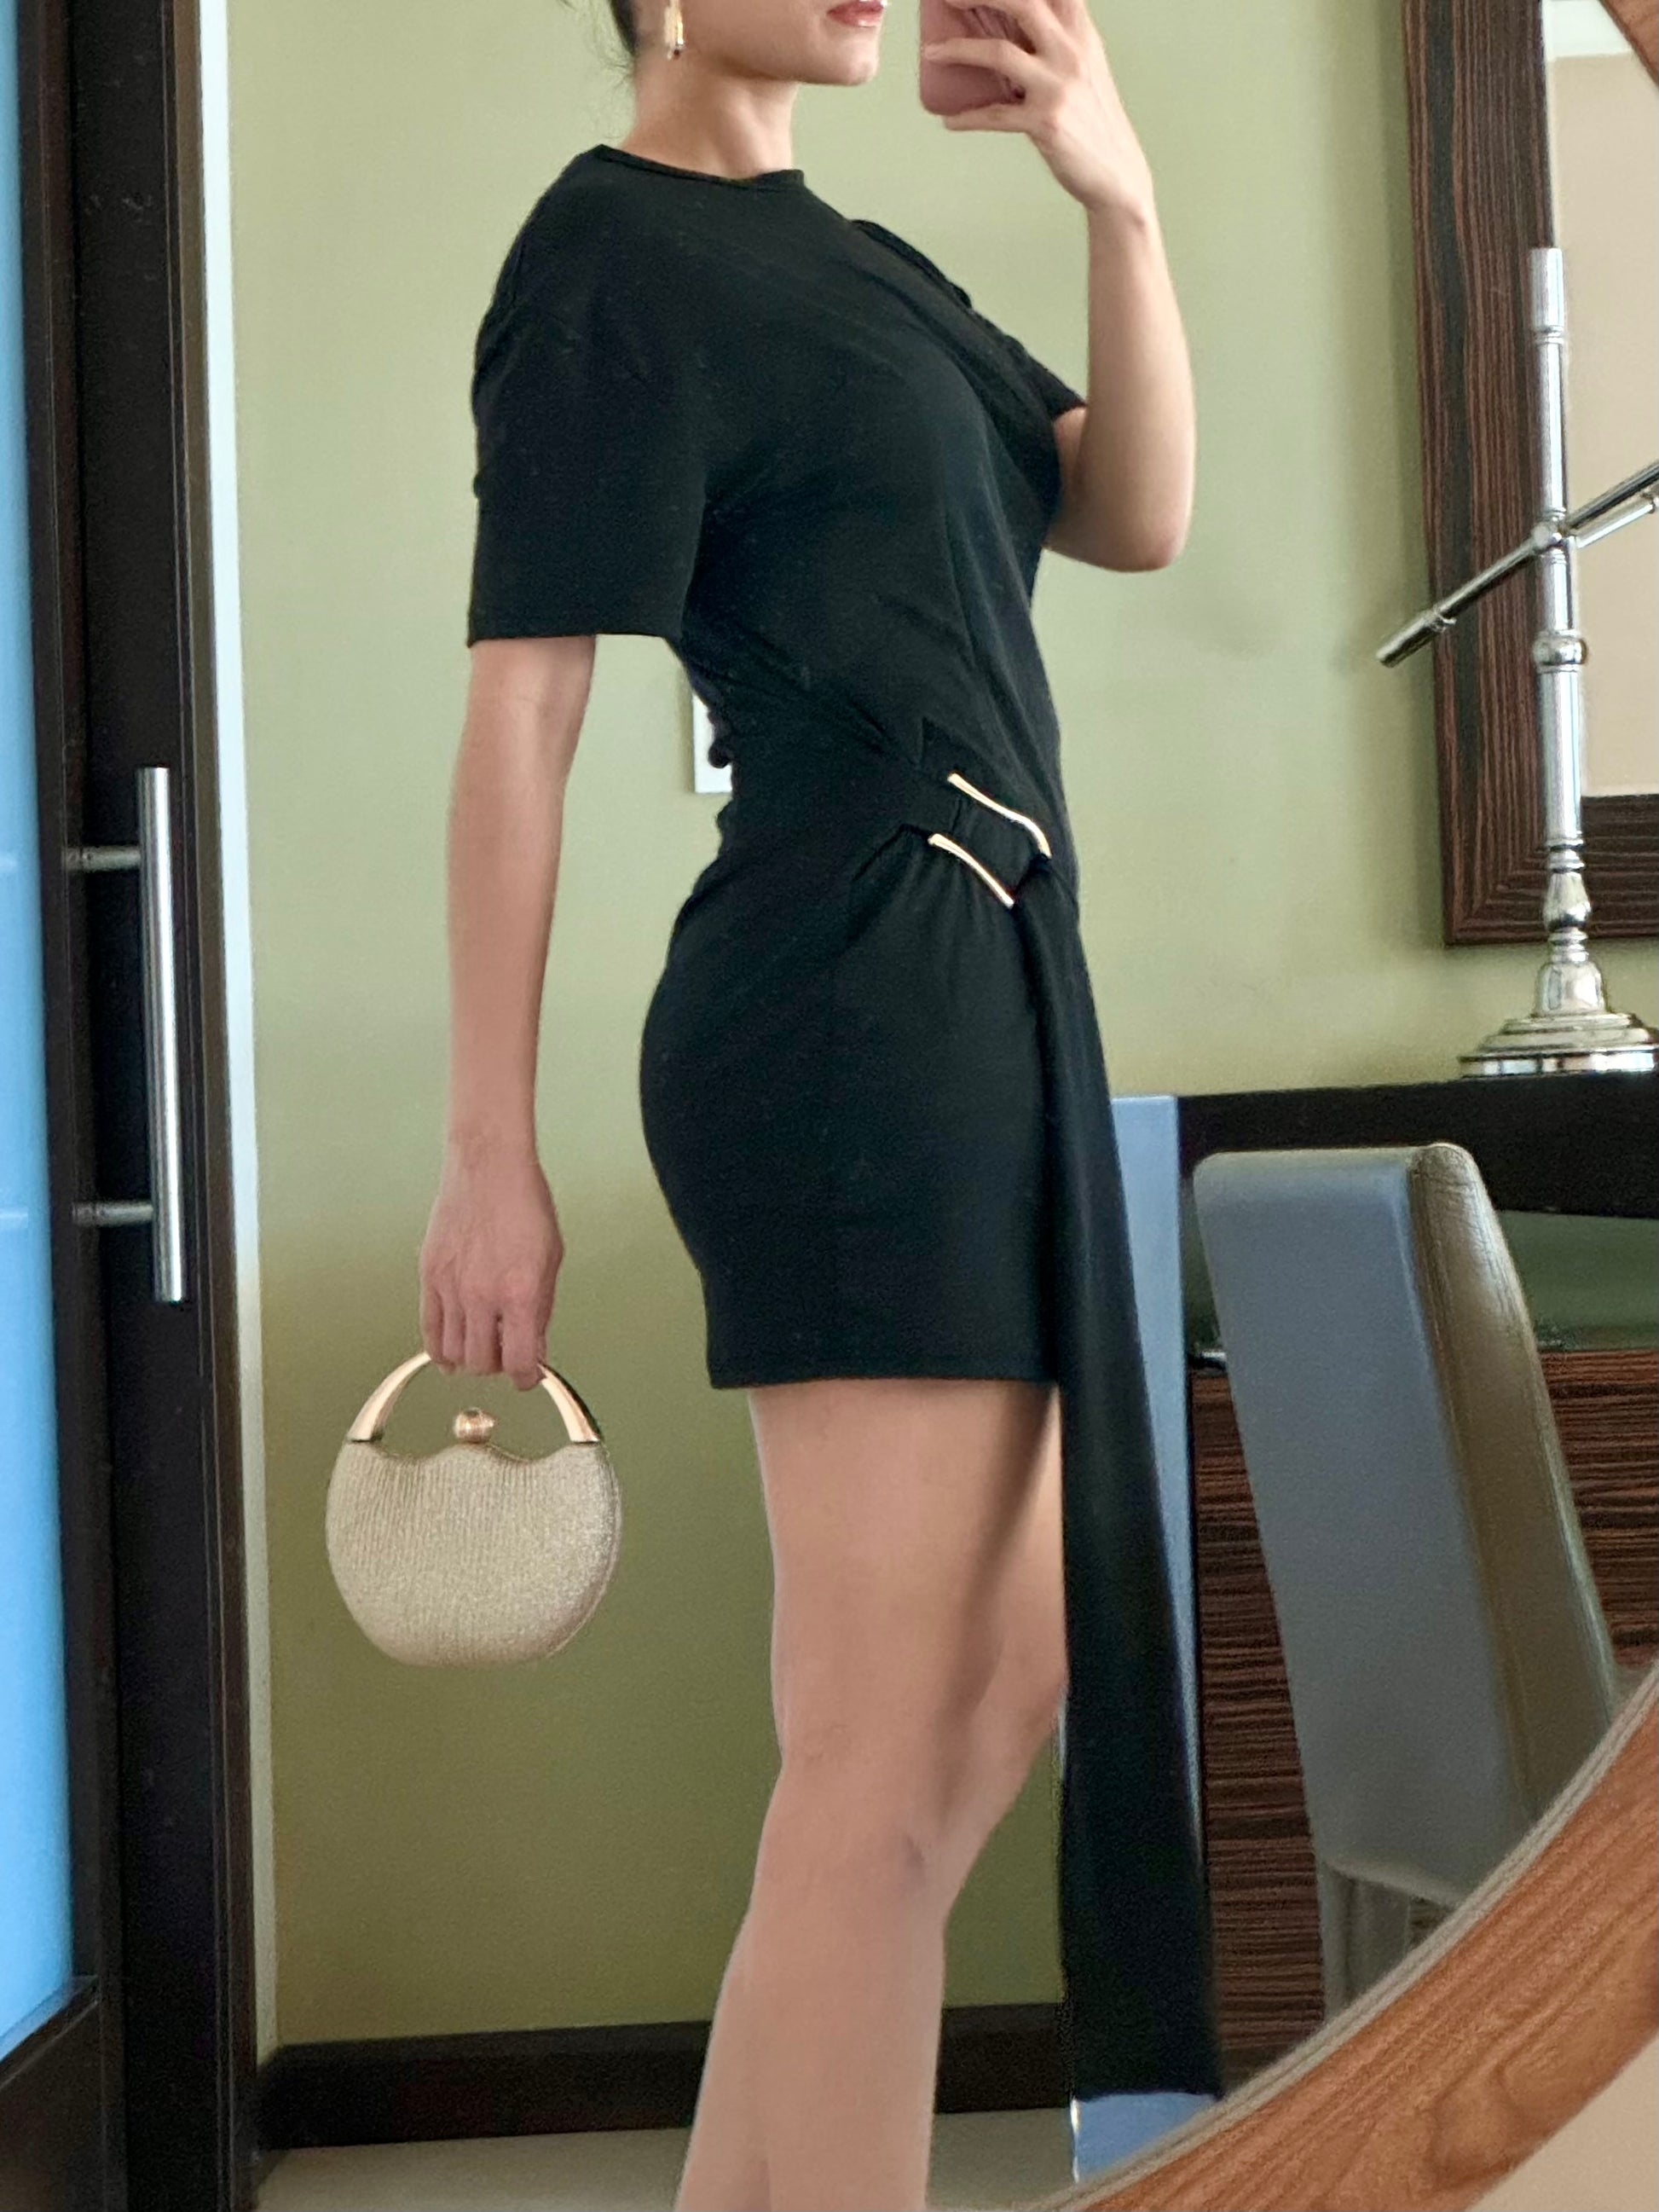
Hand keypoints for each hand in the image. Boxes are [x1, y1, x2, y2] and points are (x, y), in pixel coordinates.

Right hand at [418, 1136, 562, 1390]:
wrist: (489, 1167)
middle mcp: (482, 1296)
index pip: (519, 1362)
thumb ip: (541, 1309)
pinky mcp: (429, 1275)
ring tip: (482, 1347)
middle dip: (498, 1365)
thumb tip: (534, 1346)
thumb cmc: (526, 1204)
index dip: (526, 1377)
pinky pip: (429, 1328)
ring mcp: (451, 1287)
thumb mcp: (551, 1259)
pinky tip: (449, 1352)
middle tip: (507, 1354)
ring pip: (453, 1352)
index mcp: (520, 1293)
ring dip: (469, 1358)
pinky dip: (439, 1348)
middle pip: (482, 1363)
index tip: (529, 1376)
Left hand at [923, 0, 1155, 218]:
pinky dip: (966, 118)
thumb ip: (1058, 38)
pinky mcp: (1046, 123)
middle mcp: (1071, 52)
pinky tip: (949, 120)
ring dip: (956, 51)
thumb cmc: (1093, 117)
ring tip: (931, 54)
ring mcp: (1058, 86)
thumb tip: (1013, 22)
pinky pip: (994, 115)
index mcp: (1080, 32)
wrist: (1116, 170)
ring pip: (999, 54)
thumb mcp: (1084, 64)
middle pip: (1022, 3)